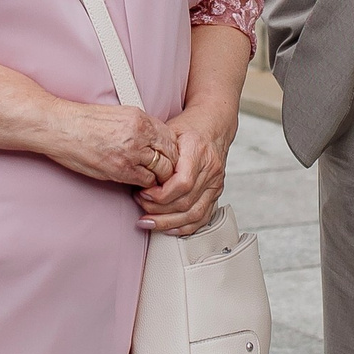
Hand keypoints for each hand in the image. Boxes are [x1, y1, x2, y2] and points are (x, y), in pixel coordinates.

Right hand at [41, 100, 179, 190]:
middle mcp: (140, 133)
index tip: (167, 157)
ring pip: (162, 170)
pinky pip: (146, 181)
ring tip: (153, 181)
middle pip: (171, 154)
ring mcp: (132, 152)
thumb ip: (139, 127)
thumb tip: (153, 141)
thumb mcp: (118, 115)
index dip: (172, 150)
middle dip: (170, 166)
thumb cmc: (82, 122)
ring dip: (159, 178)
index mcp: (140, 118)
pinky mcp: (121, 169)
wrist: (60, 127)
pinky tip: (139, 184)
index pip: (171, 137)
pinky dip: (146, 185)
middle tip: (165, 173)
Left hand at [137, 108, 231, 236]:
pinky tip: (170, 228)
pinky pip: (203, 216)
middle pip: (186, 202)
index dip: (161, 195)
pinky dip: (186, 227)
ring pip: (194, 213)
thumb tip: (136, 171)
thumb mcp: (169, 131)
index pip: (182, 183)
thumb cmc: (189, 127)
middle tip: (140, 207)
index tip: (143, 193)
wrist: (213, 125)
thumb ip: (156, 151)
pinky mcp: (216, 192)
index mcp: (198, 151)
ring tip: (149, 222)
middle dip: (159, 210)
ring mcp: (216, 183)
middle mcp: (210, 169)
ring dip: (169, 222)